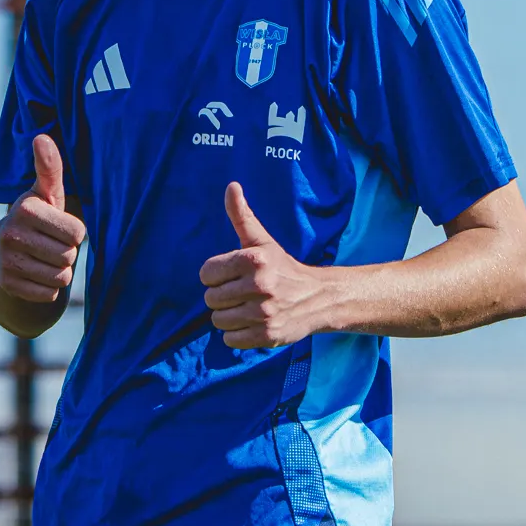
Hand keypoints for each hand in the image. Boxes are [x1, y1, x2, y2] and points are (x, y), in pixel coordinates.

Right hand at [0, 134, 86, 303]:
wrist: (2, 251)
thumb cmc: (37, 216)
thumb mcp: (45, 193)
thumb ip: (49, 168)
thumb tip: (42, 137)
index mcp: (25, 210)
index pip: (77, 233)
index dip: (74, 232)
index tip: (59, 226)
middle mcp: (11, 235)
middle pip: (69, 256)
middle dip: (67, 253)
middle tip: (52, 244)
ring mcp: (7, 262)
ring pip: (60, 278)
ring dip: (59, 271)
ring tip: (44, 258)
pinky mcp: (8, 285)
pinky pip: (48, 294)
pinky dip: (48, 287)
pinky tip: (36, 273)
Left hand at [200, 183, 330, 348]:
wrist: (319, 298)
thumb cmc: (283, 267)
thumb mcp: (262, 241)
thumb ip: (242, 216)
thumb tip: (231, 186)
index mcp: (254, 260)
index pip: (206, 274)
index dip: (215, 276)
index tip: (231, 276)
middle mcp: (259, 285)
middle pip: (210, 299)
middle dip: (221, 297)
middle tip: (240, 293)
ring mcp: (264, 313)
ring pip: (218, 321)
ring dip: (228, 317)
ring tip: (245, 308)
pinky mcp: (267, 335)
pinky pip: (230, 339)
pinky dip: (237, 334)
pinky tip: (251, 323)